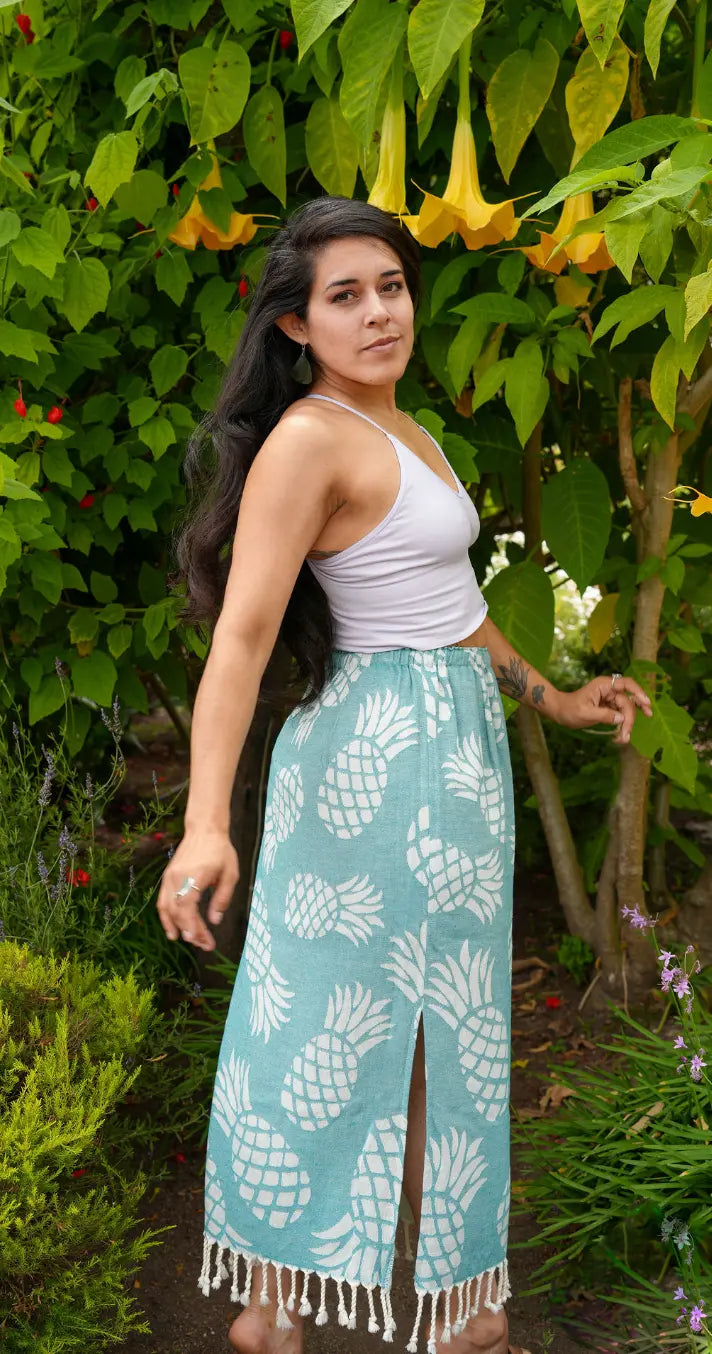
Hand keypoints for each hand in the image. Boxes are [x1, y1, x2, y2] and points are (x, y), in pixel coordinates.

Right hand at [155, 829, 238, 950]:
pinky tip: (172, 929)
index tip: (200, 940)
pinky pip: (162, 901)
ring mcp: (169, 877)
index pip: (188, 906)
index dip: (192, 925)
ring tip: (188, 940)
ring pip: (166, 908)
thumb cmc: (220, 851)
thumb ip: (222, 898)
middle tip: (205, 944)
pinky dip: (165, 917)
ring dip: (176, 927)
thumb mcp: (230, 874)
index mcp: (195, 876)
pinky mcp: (167, 877)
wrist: (204, 830)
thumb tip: (215, 921)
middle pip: (178, 911)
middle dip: (190, 930)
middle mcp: (178, 878)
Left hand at [555, 674, 652, 744]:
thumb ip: (604, 715)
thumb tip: (621, 718)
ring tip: (624, 738)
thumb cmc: (569, 709)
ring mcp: (610, 699)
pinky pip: (620, 715)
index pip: (626, 684)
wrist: (559, 712)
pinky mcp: (609, 708)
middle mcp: (609, 690)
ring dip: (627, 724)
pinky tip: (621, 735)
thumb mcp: (585, 713)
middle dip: (629, 718)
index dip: (638, 692)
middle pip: (628, 702)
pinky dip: (622, 725)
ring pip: (626, 710)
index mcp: (604, 686)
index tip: (647, 704)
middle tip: (626, 735)